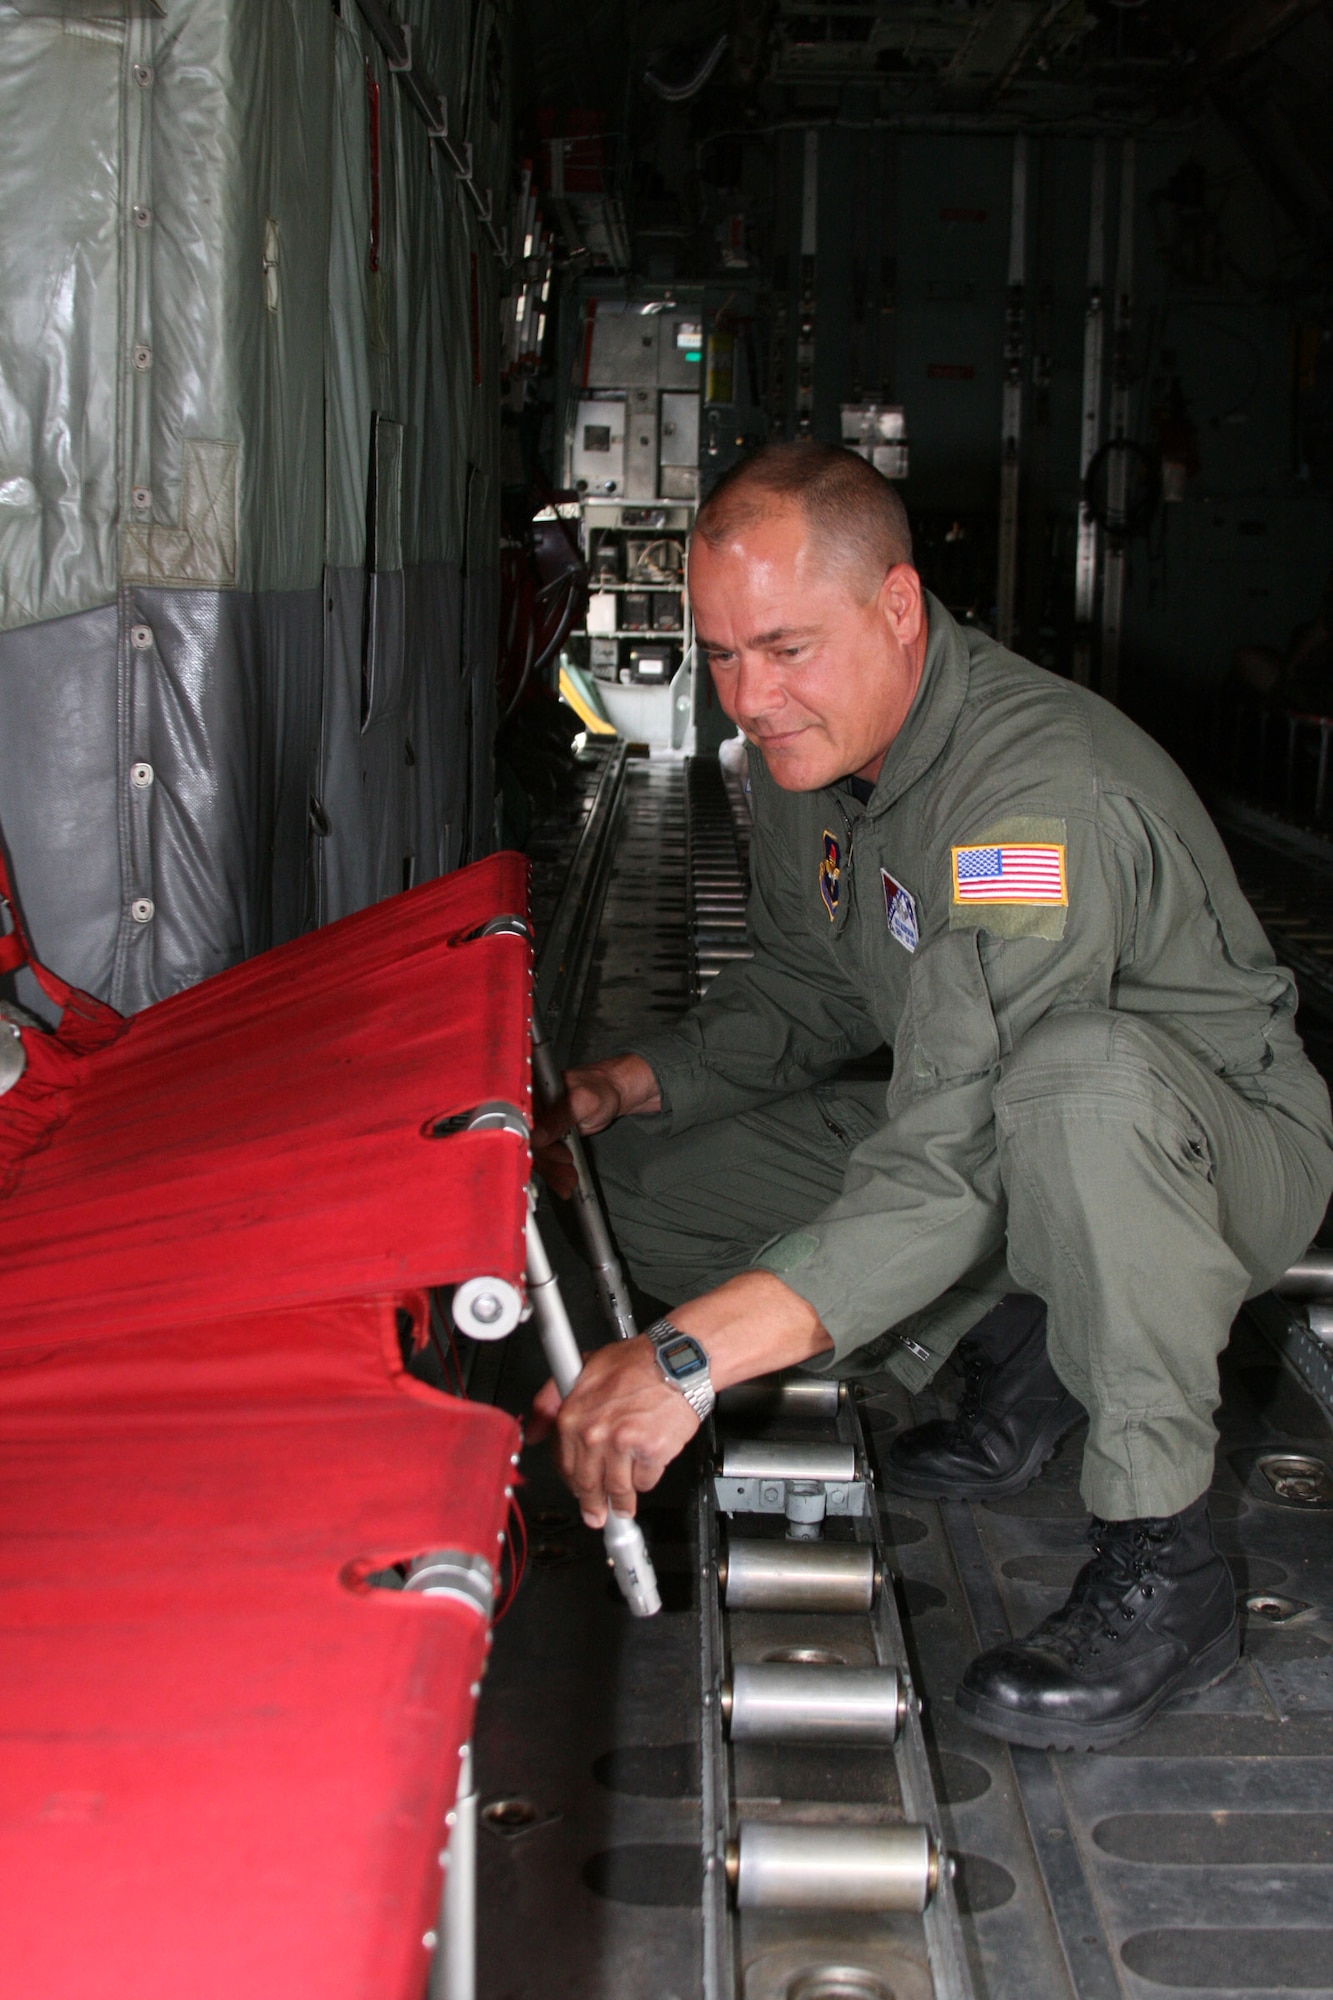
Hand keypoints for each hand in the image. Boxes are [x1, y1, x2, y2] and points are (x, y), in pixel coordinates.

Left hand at [529, 1272, 834, 1525]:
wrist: (677, 1361)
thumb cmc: (637, 1361)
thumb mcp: (583, 1369)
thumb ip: (550, 1401)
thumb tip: (533, 1431)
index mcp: (574, 1416)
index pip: (564, 1465)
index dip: (572, 1482)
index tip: (578, 1491)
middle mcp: (595, 1433)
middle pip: (588, 1484)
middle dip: (593, 1504)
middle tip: (597, 1514)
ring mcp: (623, 1444)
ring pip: (617, 1489)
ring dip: (620, 1503)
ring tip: (623, 1508)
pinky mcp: (651, 1452)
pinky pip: (645, 1481)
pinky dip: (645, 1482)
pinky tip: (645, 1474)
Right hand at [531, 1054, 661, 1197]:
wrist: (612, 1093)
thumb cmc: (599, 1088)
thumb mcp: (581, 1101)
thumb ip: (558, 1118)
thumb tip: (536, 1136)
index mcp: (532, 1094)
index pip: (522, 1123)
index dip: (533, 1142)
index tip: (549, 1154)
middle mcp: (532, 1111)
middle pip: (529, 1143)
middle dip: (548, 1161)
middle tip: (567, 1166)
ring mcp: (540, 1126)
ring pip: (538, 1155)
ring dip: (553, 1171)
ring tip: (569, 1180)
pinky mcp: (549, 1139)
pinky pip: (547, 1159)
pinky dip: (556, 1173)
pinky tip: (564, 1184)